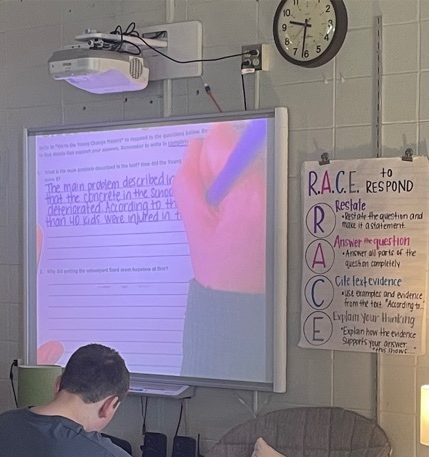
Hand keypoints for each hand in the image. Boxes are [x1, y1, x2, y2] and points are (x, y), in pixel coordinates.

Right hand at [172, 123, 265, 292]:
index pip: (223, 142)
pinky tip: (233, 220)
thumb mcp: (196, 228)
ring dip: (229, 183)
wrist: (245, 302)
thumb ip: (189, 184)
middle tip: (210, 203)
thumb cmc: (222, 274)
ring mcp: (277, 196)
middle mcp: (268, 188)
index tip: (198, 177)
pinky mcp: (279, 204)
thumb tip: (191, 152)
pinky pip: (255, 182)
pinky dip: (240, 194)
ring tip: (222, 217)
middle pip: (238, 150)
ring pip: (246, 166)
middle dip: (218, 170)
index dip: (204, 157)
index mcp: (247, 192)